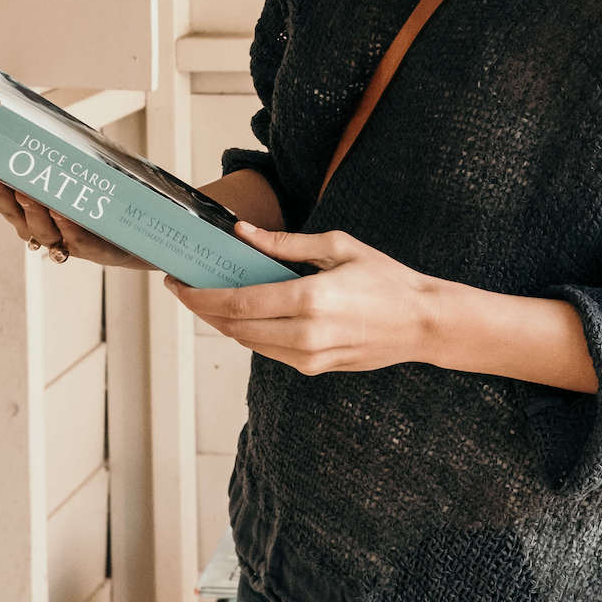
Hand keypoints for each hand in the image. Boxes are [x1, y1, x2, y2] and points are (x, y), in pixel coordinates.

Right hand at [0, 144, 150, 269]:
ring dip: (28, 207)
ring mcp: (56, 237)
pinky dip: (65, 225)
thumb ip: (51, 142)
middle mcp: (31, 221)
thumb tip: (31, 107)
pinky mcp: (85, 247)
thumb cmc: (93, 197)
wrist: (130, 235)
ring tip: (24, 190)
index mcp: (19, 201)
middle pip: (4, 206)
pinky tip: (63, 213)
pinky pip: (72, 236)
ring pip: (35, 224)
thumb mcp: (71, 164)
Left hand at [162, 222, 435, 375]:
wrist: (422, 322)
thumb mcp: (337, 247)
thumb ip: (285, 244)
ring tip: (211, 298)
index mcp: (309, 299)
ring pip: (248, 343)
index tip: (178, 283)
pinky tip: (247, 313)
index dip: (200, 296)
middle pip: (234, 327)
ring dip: (224, 322)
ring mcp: (310, 357)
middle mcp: (305, 334)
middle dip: (204, 308)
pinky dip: (252, 332)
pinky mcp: (316, 368)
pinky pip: (270, 351)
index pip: (237, 303)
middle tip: (186, 288)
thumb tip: (242, 233)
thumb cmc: (385, 279)